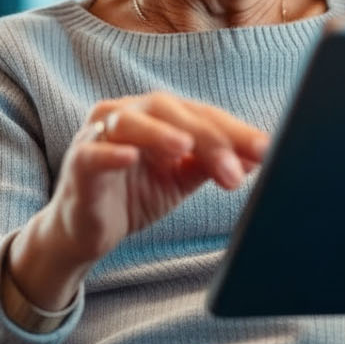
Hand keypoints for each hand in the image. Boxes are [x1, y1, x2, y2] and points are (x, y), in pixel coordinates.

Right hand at [9, 92, 268, 309]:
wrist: (86, 232)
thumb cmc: (133, 194)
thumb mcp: (180, 179)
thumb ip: (212, 164)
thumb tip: (257, 157)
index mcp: (158, 115)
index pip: (201, 114)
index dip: (234, 132)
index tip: (266, 152)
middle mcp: (128, 113)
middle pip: (171, 111)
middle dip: (208, 138)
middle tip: (236, 171)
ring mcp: (99, 134)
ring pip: (131, 122)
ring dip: (160, 133)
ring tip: (186, 148)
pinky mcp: (78, 162)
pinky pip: (93, 153)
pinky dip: (112, 152)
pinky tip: (131, 157)